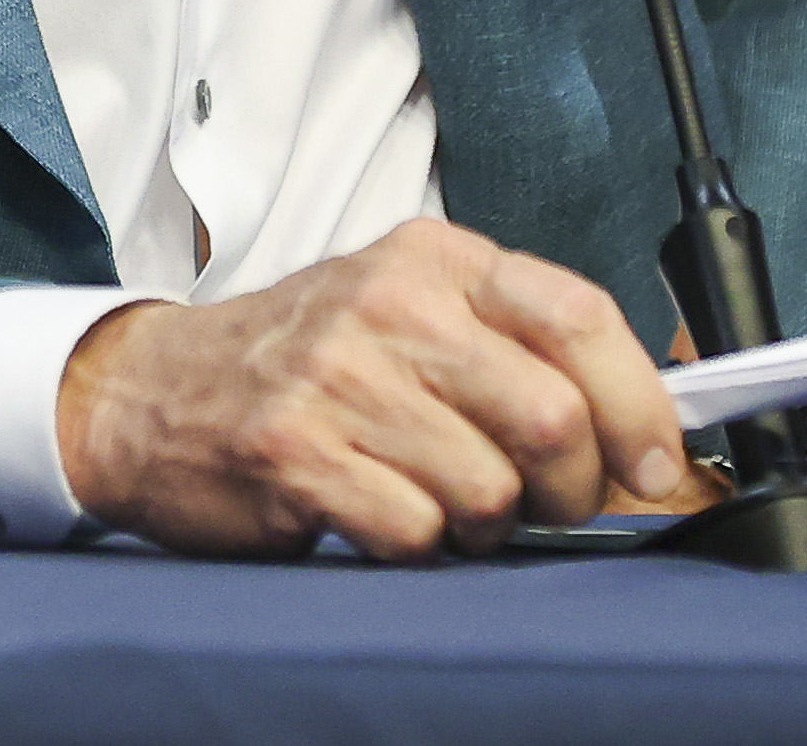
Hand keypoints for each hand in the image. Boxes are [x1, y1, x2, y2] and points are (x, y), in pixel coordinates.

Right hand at [52, 220, 715, 559]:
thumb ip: (516, 347)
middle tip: (539, 501)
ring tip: (435, 498)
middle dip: (568, 488)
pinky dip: (416, 546)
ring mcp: (338, 377)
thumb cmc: (303, 362)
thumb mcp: (409, 313)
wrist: (152, 392)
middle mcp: (390, 304)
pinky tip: (378, 511)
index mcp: (434, 259)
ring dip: (483, 524)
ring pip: (489, 490)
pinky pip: (415, 533)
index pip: (577, 316)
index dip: (638, 402)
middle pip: (550, 417)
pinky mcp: (295, 452)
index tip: (654, 461)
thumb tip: (646, 422)